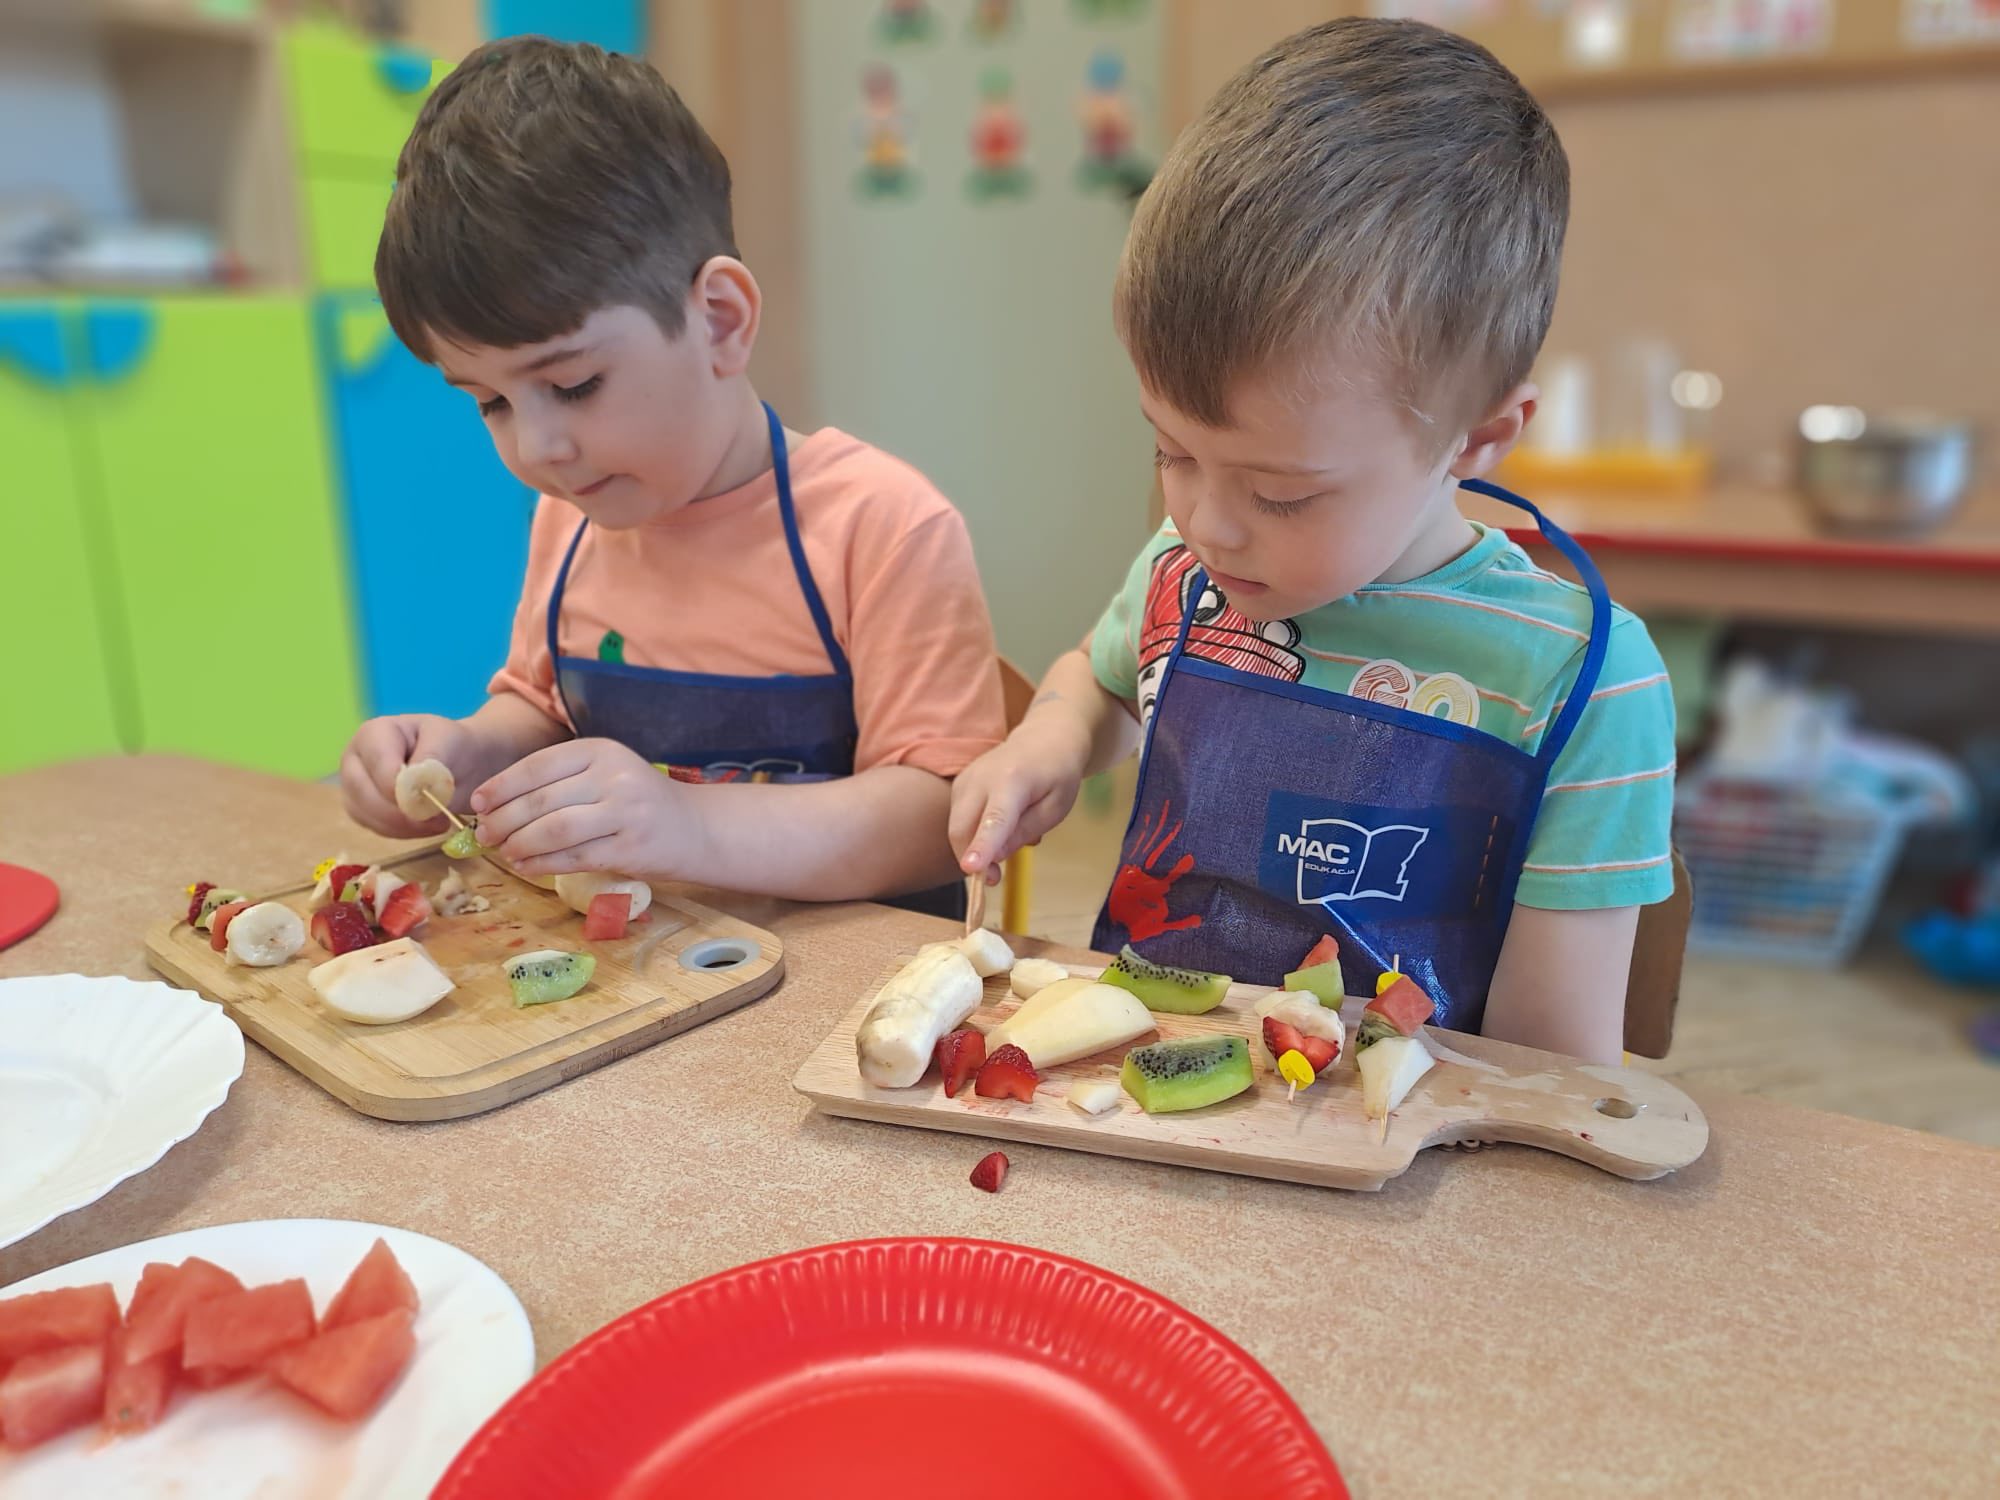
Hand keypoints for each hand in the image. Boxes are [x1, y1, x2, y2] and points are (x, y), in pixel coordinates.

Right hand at [340, 714, 482, 838]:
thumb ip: (431, 758)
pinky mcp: (362, 808)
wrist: (458, 761)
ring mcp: (355, 785)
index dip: (400, 787)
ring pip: (365, 814)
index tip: (430, 801)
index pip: (377, 764)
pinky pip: (374, 827)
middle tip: (437, 820)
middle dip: (400, 813)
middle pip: (362, 792)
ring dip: (403, 826)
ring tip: (438, 822)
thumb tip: (414, 781)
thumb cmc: (450, 744)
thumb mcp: (449, 741)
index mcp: (374, 733)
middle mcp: (355, 757)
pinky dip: (402, 832)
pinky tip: (426, 826)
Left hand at [471, 738, 700, 878]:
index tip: (478, 802)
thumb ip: (560, 782)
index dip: (502, 786)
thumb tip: (496, 805)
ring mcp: (625, 813)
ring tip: (504, 852)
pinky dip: (542, 864)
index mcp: (601, 750)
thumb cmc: (637, 801)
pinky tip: (526, 866)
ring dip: (520, 844)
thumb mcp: (605, 774)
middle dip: (504, 820)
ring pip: (554, 831)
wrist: (694, 828)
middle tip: (484, 835)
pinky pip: (574, 858)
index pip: (538, 766)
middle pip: (542, 801)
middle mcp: (614, 777)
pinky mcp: (630, 849)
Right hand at [948, 720, 1088, 882]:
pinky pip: (959, 821)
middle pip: (962, 828)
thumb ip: (1025, 831)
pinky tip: (999, 824)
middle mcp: (982, 777)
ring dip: (974, 847)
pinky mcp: (959, 785)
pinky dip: (974, 834)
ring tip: (1010, 837)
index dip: (982, 846)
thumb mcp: (1056, 808)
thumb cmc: (1056, 775)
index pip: (994, 819)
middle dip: (972, 859)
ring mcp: (965, 779)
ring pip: (957, 828)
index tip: (971, 869)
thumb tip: (995, 857)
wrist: (1044, 739)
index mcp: (1013, 780)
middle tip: (994, 879)